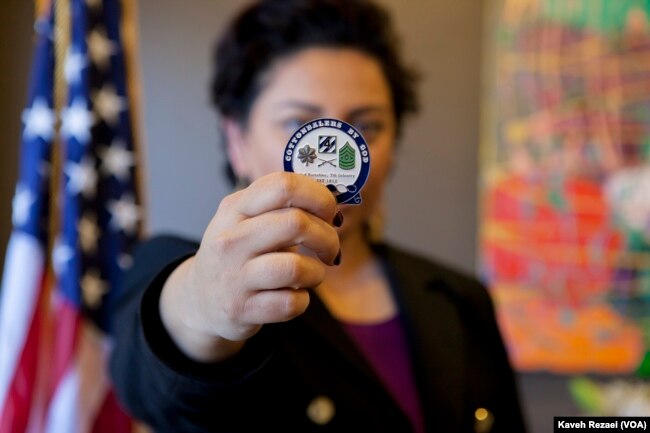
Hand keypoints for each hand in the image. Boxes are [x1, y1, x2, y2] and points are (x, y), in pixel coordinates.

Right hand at [159, 172, 340, 361]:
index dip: (319, 197)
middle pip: (296, 223)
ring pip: (296, 268)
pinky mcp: (241, 309)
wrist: (201, 299)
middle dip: (327, 237)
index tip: (329, 213)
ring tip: (310, 275)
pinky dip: (302, 300)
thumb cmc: (239, 253)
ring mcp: (234, 276)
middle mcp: (230, 240)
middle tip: (329, 249)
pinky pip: (291, 303)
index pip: (284, 185)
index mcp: (235, 208)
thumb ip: (283, 206)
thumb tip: (336, 199)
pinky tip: (293, 295)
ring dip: (316, 273)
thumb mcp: (247, 219)